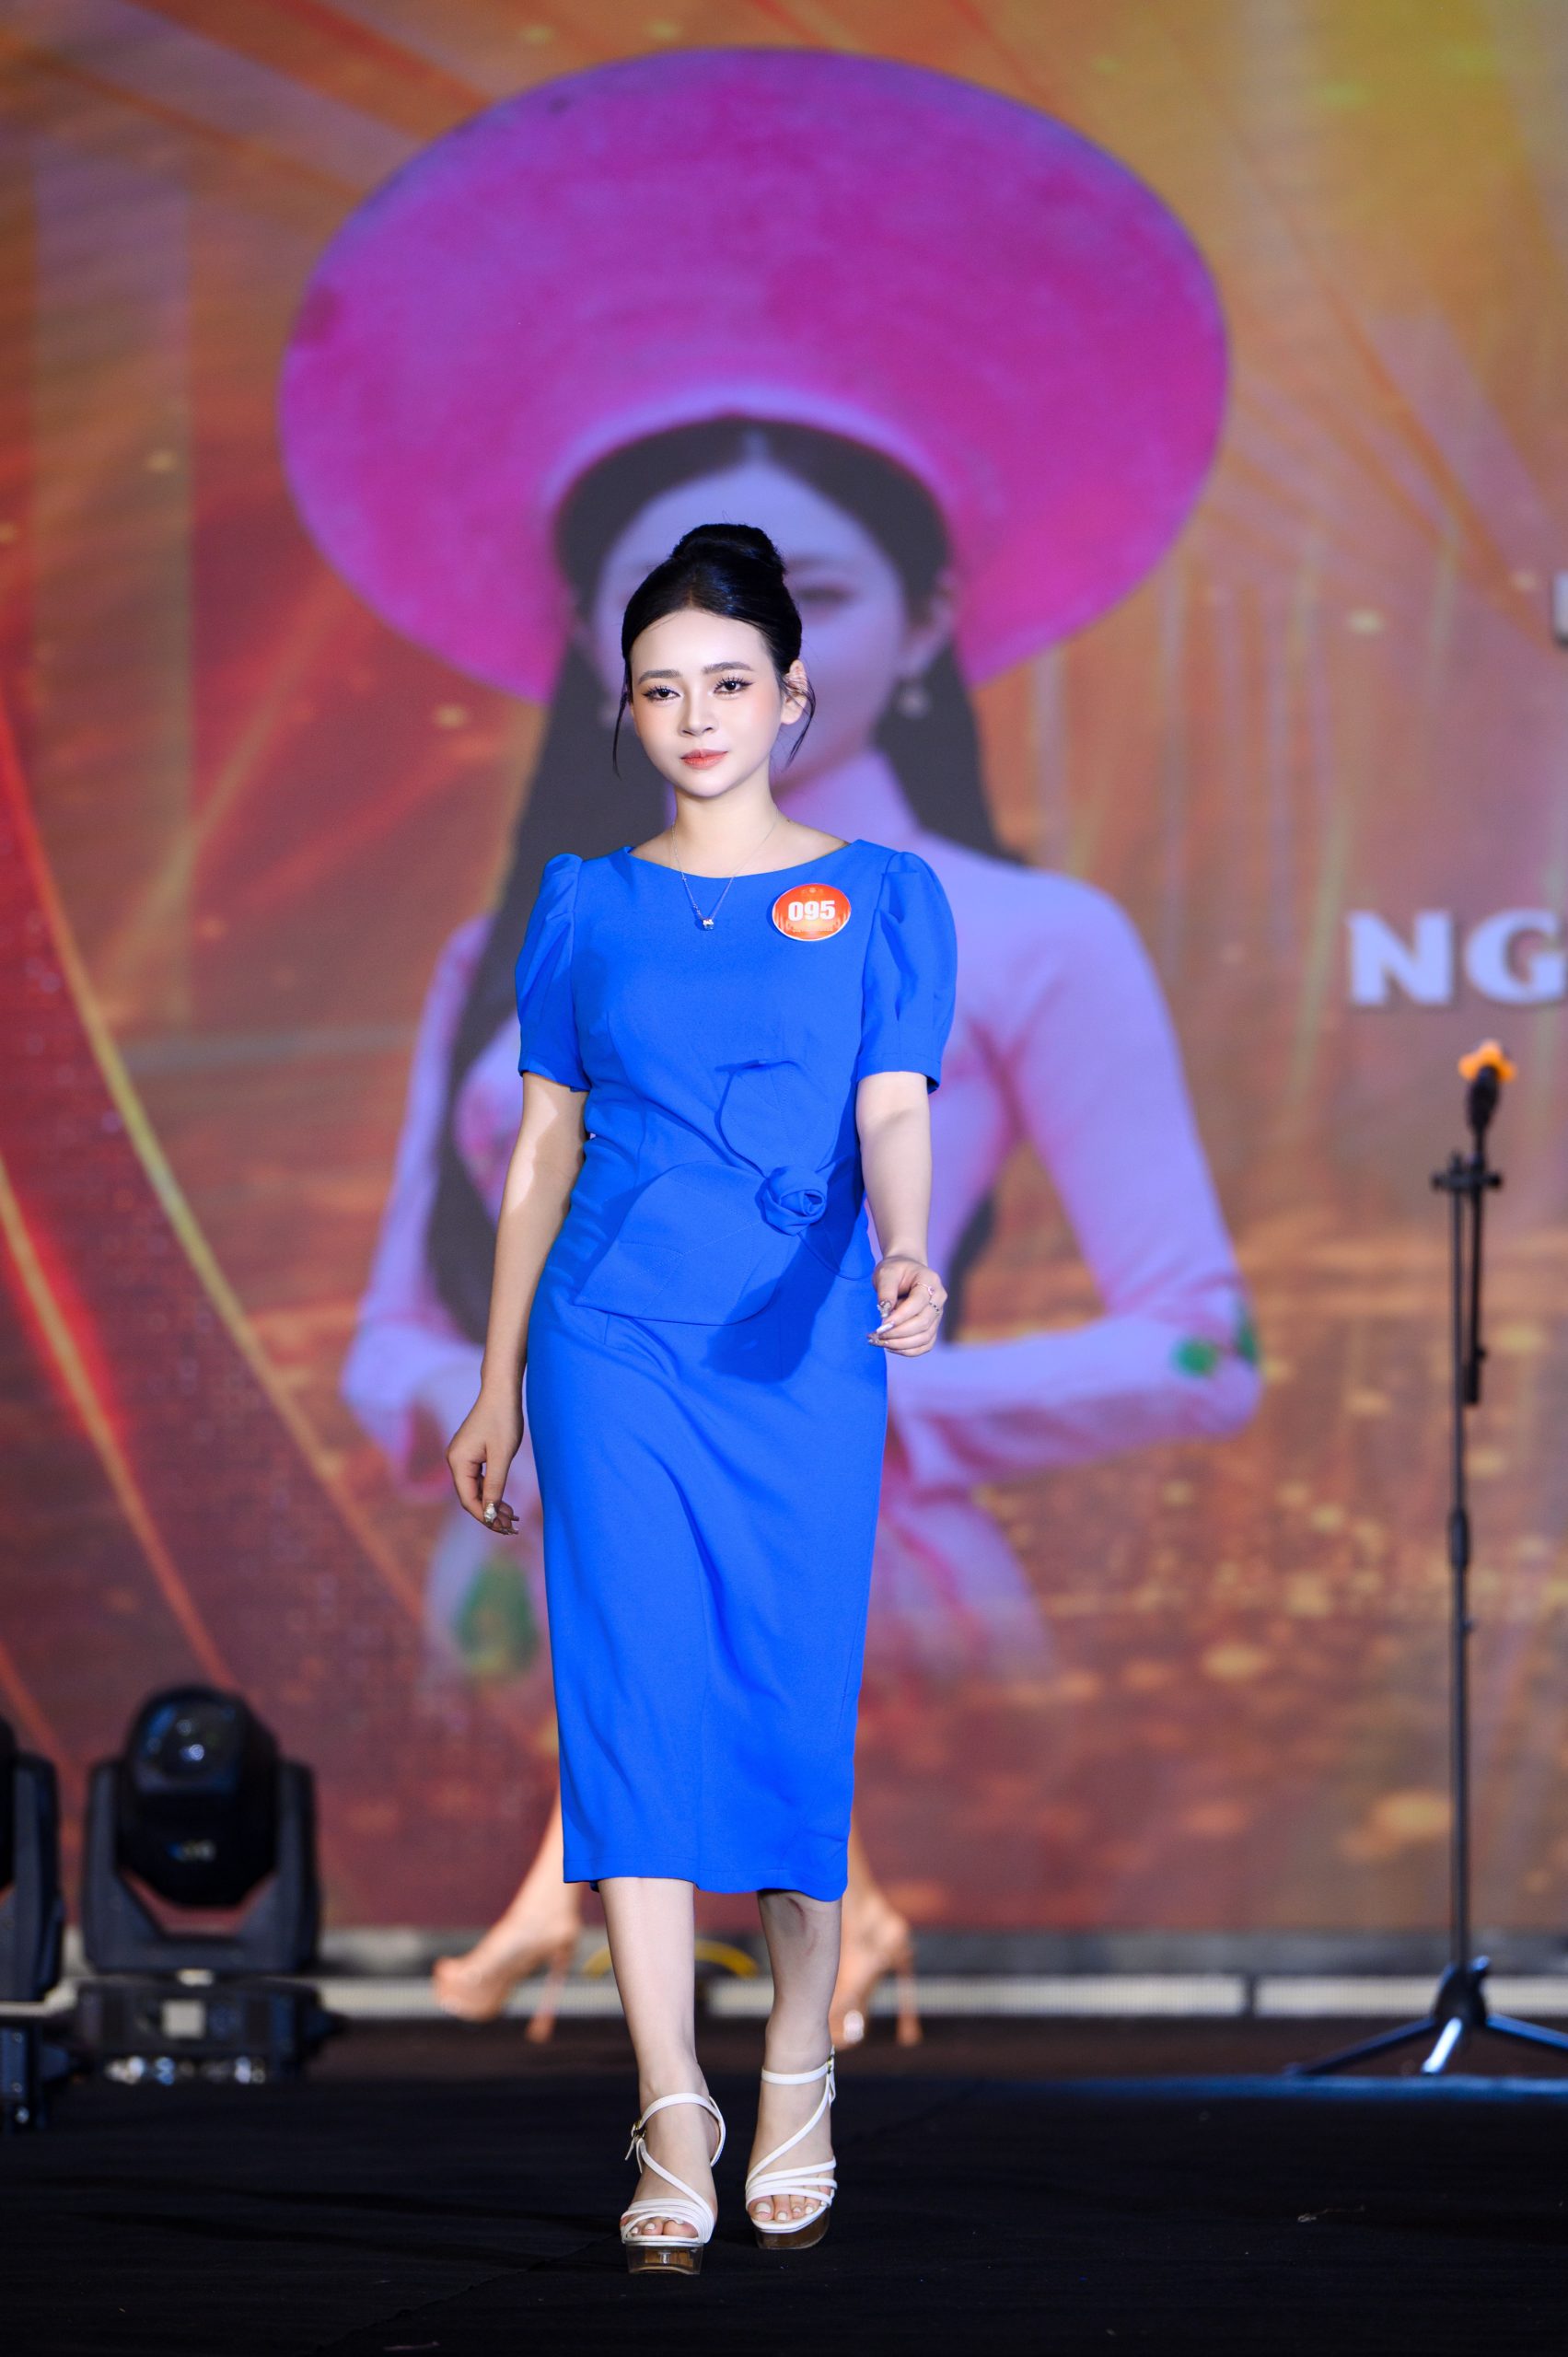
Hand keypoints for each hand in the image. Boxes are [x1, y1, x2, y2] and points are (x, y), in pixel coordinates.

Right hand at [446, 1390, 523, 1532]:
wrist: (502, 1391)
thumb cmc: (503, 1420)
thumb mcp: (502, 1456)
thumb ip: (495, 1485)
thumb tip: (489, 1513)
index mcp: (457, 1461)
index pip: (468, 1499)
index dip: (485, 1516)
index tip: (503, 1528)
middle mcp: (455, 1461)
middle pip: (470, 1497)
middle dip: (490, 1514)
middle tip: (512, 1527)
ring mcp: (462, 1457)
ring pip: (476, 1490)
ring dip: (493, 1505)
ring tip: (513, 1518)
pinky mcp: (472, 1454)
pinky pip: (479, 1480)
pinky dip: (493, 1491)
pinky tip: (506, 1502)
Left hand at [867, 1255, 945, 1356]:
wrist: (904, 1271)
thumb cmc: (895, 1271)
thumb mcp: (886, 1273)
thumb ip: (886, 1291)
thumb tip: (885, 1314)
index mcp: (930, 1281)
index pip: (918, 1303)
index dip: (900, 1317)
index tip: (881, 1326)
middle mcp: (938, 1299)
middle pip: (923, 1323)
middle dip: (898, 1333)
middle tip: (877, 1336)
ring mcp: (937, 1315)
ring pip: (925, 1337)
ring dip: (902, 1344)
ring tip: (880, 1343)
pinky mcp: (933, 1327)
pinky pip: (925, 1345)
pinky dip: (909, 1350)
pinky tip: (891, 1347)